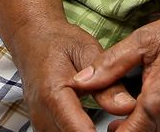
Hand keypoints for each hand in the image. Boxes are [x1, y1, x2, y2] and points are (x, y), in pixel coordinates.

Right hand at [15, 19, 137, 131]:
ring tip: (111, 125)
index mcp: (53, 94)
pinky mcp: (41, 126)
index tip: (122, 131)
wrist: (31, 38)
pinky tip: (92, 126)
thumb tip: (127, 106)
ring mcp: (39, 122)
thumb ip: (107, 82)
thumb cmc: (58, 41)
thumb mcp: (88, 52)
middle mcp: (42, 113)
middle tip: (121, 125)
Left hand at [68, 8, 159, 131]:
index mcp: (155, 103)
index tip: (97, 123)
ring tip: (124, 114)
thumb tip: (80, 82)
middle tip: (108, 118)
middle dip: (121, 131)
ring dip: (137, 129)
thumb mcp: (144, 40)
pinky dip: (153, 126)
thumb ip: (109, 64)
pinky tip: (145, 111)